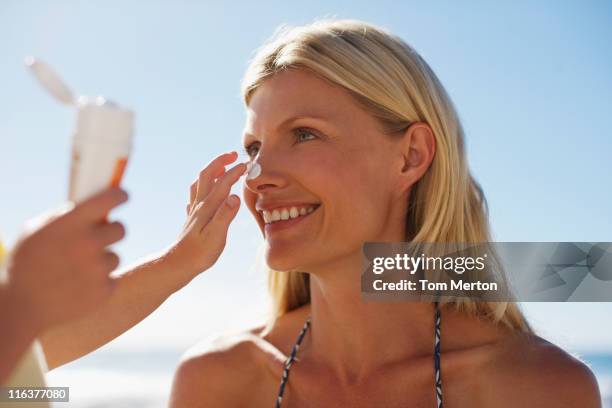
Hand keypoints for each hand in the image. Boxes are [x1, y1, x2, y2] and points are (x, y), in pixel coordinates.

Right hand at [5, 187, 128, 335]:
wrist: (21, 308)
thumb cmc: (26, 264)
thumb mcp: (35, 231)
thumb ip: (64, 216)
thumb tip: (92, 207)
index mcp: (71, 223)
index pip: (108, 200)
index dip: (119, 196)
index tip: (122, 196)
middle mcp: (89, 243)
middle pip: (121, 229)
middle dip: (111, 231)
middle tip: (100, 236)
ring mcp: (99, 268)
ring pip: (114, 256)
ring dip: (101, 260)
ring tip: (76, 269)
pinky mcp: (105, 290)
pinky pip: (111, 278)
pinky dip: (99, 281)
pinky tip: (78, 285)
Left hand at [163, 151, 245, 281]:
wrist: (179, 264)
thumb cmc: (199, 253)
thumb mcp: (216, 236)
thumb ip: (225, 215)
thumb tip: (235, 196)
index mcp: (208, 207)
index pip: (223, 183)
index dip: (235, 172)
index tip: (247, 165)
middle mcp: (200, 205)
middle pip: (208, 175)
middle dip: (220, 161)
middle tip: (233, 155)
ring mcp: (194, 210)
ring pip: (201, 182)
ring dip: (212, 170)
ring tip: (222, 166)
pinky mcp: (192, 217)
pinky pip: (196, 194)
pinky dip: (204, 185)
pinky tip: (206, 189)